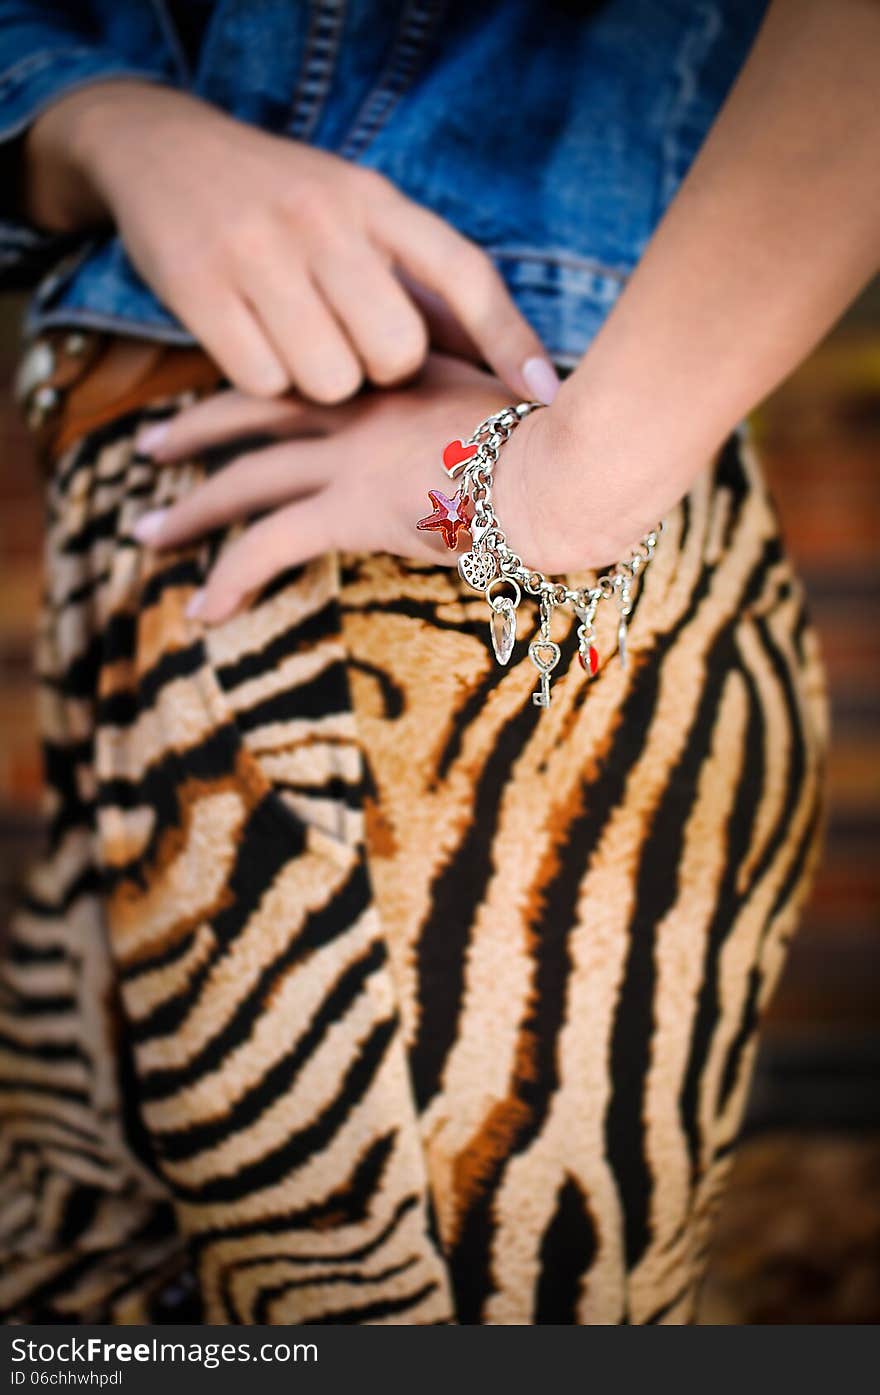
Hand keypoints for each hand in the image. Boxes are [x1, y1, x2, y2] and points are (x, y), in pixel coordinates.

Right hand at [27, 82, 558, 405]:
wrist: (163, 150)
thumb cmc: (286, 203)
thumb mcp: (358, 215)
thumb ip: (421, 285)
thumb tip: (504, 365)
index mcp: (377, 200)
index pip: (464, 274)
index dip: (510, 340)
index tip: (545, 396)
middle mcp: (324, 220)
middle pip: (397, 351)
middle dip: (385, 372)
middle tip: (357, 347)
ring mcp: (259, 253)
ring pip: (331, 380)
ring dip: (322, 383)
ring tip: (301, 340)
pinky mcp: (201, 289)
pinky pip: (265, 383)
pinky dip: (266, 380)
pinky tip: (256, 341)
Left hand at [132, 355, 589, 623]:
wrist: (567, 458)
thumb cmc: (564, 437)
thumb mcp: (518, 400)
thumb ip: (490, 407)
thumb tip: (504, 426)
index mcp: (394, 377)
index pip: (307, 375)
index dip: (261, 386)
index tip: (230, 398)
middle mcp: (358, 408)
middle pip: (251, 416)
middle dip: (193, 432)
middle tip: (148, 444)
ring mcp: (349, 457)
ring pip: (244, 481)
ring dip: (190, 510)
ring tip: (146, 532)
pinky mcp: (351, 509)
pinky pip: (269, 547)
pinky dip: (229, 578)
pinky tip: (203, 611)